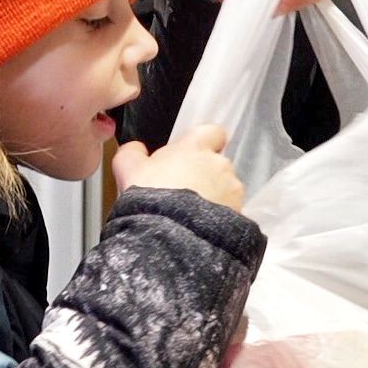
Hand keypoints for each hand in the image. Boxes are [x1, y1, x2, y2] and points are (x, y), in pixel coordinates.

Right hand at [114, 123, 243, 213]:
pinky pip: (230, 211)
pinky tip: (199, 226)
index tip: (191, 155)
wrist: (171, 235)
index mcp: (195, 147)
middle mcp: (219, 164)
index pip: (212, 132)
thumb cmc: (151, 197)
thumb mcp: (128, 169)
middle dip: (204, 175)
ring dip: (213, 196)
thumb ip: (132, 153)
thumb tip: (135, 149)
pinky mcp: (239, 212)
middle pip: (216, 164)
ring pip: (225, 188)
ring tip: (190, 214)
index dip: (204, 143)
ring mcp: (232, 189)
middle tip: (182, 191)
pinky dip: (218, 217)